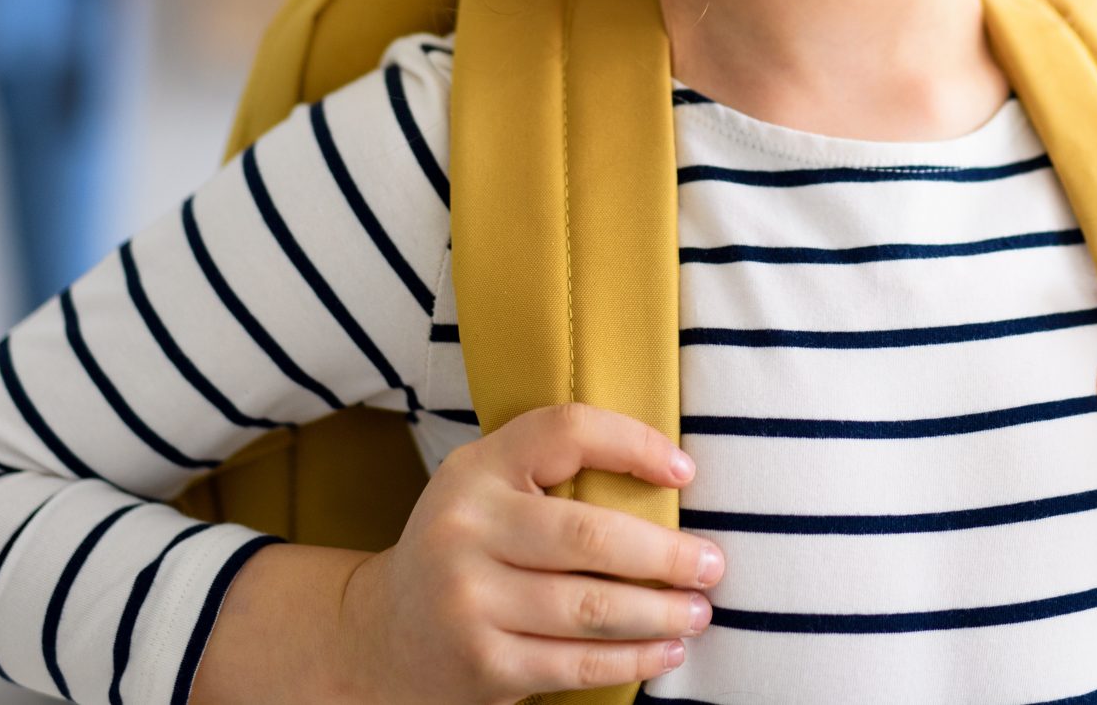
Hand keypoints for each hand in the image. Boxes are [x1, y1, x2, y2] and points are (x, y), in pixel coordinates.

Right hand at [196, 404, 715, 703]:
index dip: (634, 443)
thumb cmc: (466, 549)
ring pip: (592, 605)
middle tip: (712, 564)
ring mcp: (471, 601)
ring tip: (698, 611)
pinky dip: (632, 659)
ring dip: (661, 612)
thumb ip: (549, 471)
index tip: (684, 470)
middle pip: (590, 533)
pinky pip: (576, 662)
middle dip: (666, 553)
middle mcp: (466, 528)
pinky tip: (665, 652)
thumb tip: (668, 474)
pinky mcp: (483, 664)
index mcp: (476, 470)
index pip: (565, 431)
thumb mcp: (486, 489)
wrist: (384, 633)